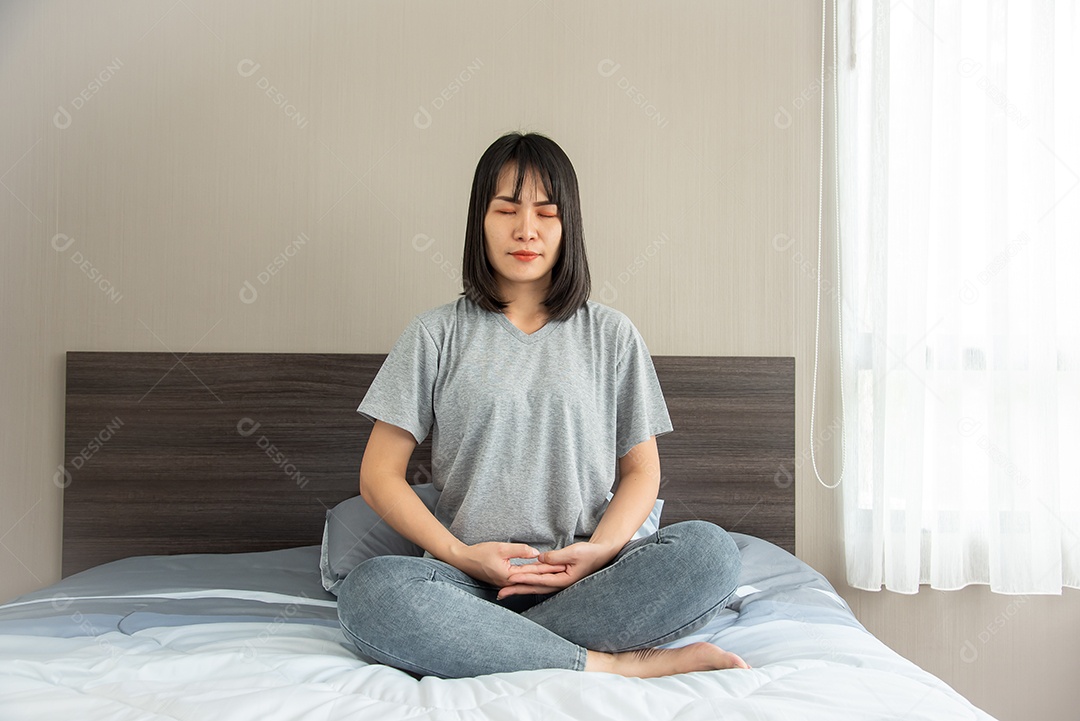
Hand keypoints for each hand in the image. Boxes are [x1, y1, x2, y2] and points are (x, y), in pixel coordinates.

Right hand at [450, 542, 567, 588]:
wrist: (463, 560)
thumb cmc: (480, 553)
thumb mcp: (501, 548)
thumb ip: (520, 550)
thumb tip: (536, 553)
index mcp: (509, 576)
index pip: (534, 571)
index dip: (549, 567)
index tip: (563, 564)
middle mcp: (509, 583)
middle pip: (533, 577)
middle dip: (549, 573)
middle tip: (565, 570)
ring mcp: (505, 583)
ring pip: (527, 579)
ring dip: (541, 576)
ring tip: (556, 572)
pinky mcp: (503, 581)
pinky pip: (520, 579)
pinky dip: (530, 577)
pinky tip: (538, 576)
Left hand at [497, 541, 616, 599]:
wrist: (600, 554)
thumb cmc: (589, 553)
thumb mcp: (574, 552)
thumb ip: (556, 557)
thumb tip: (539, 559)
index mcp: (564, 580)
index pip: (539, 579)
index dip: (525, 578)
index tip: (511, 578)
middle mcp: (558, 585)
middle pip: (533, 588)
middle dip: (516, 590)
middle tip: (500, 593)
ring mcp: (556, 583)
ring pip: (534, 586)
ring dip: (518, 589)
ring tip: (503, 592)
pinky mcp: (555, 579)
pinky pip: (538, 582)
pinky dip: (526, 583)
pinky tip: (517, 585)